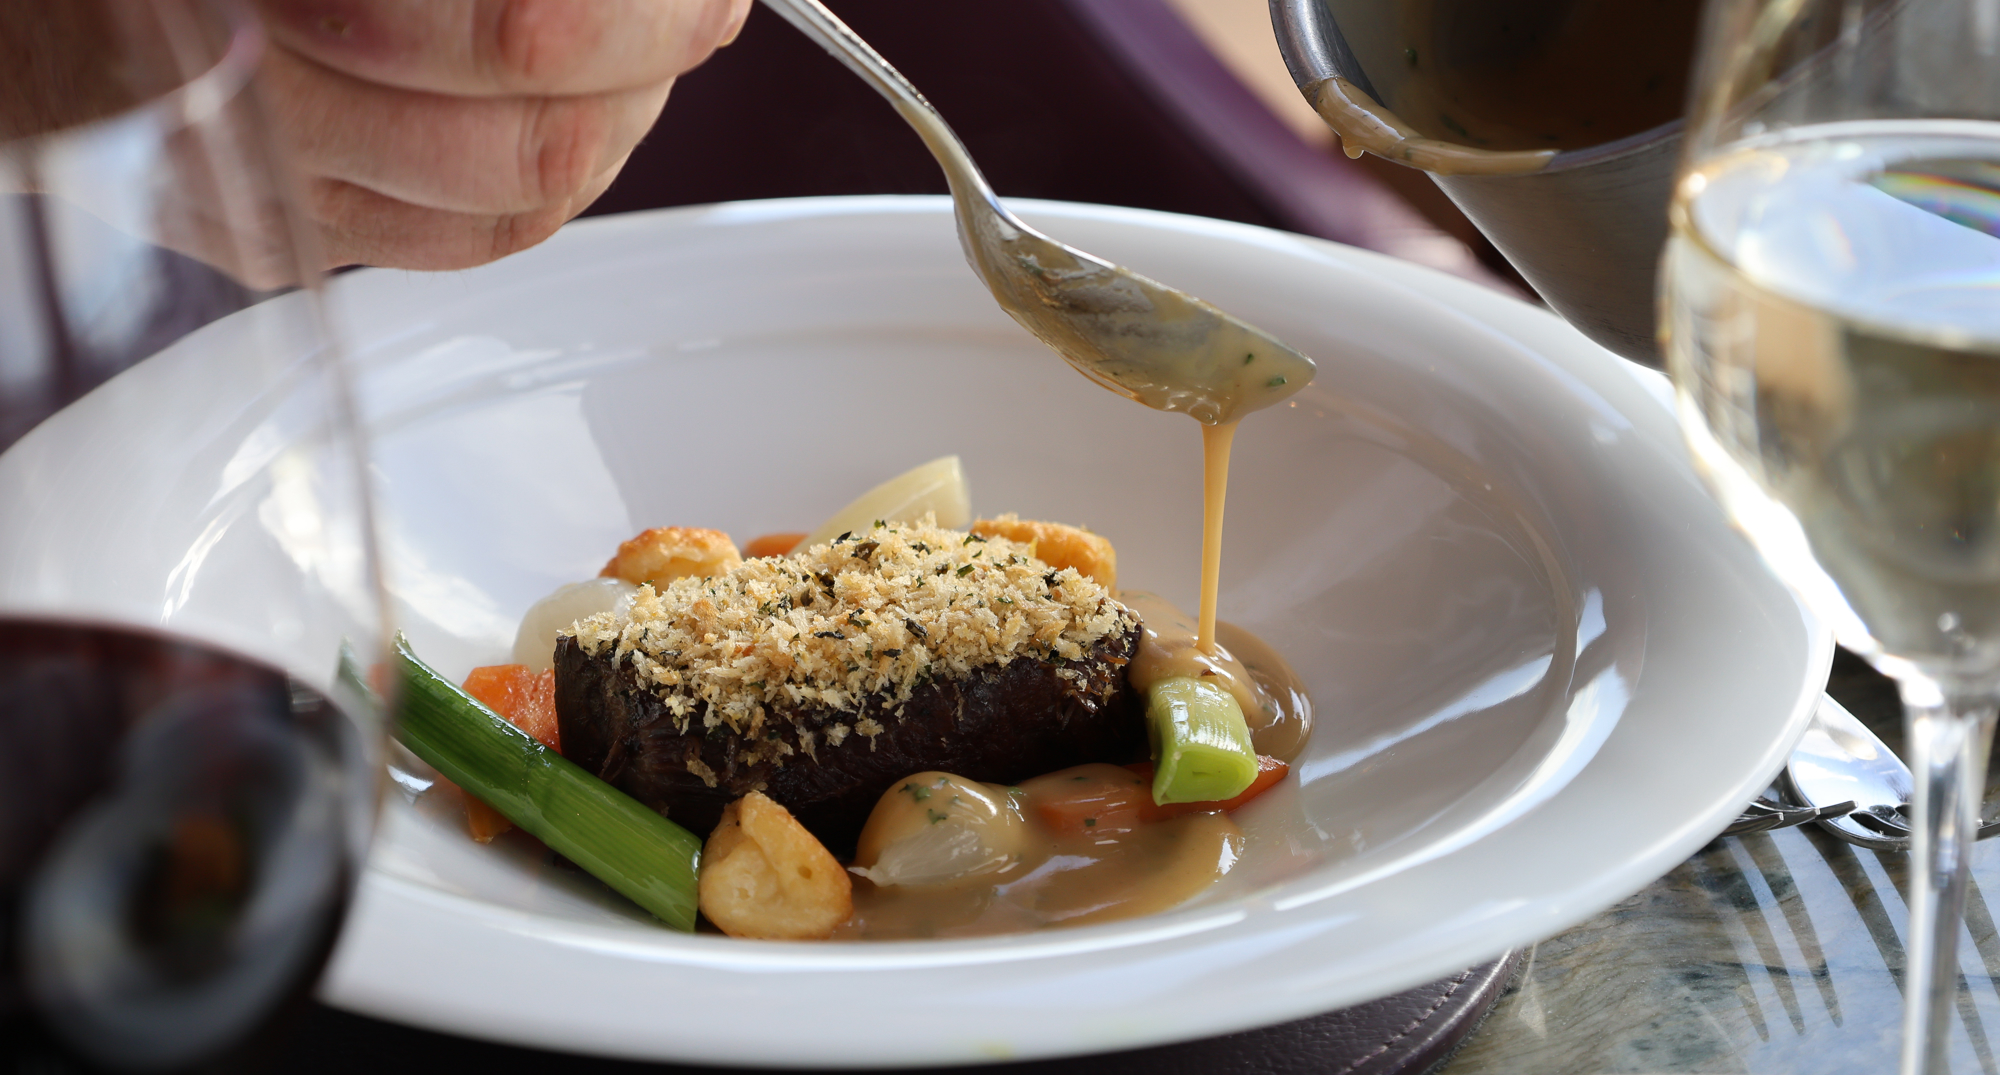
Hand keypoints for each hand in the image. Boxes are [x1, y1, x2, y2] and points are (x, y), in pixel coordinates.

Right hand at [255, 0, 749, 272]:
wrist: (27, 0)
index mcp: (260, 2)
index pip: (529, 36)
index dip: (650, 11)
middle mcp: (250, 105)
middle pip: (539, 139)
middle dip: (654, 67)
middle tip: (697, 7)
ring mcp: (261, 193)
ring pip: (515, 207)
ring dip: (618, 124)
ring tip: (644, 48)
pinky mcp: (269, 241)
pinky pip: (460, 243)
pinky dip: (545, 183)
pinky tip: (573, 112)